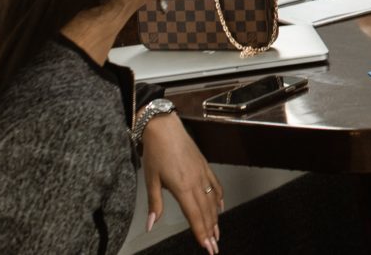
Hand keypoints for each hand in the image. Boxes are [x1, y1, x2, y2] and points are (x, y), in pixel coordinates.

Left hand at [140, 113, 221, 253]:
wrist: (164, 127)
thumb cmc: (156, 151)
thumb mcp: (150, 179)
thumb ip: (154, 204)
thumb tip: (151, 225)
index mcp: (182, 187)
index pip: (194, 216)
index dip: (201, 232)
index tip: (207, 246)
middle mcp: (196, 181)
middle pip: (206, 211)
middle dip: (211, 231)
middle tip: (214, 247)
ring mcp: (202, 173)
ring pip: (213, 200)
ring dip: (216, 218)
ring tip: (217, 233)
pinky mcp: (204, 165)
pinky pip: (216, 185)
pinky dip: (219, 198)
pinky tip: (220, 207)